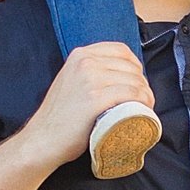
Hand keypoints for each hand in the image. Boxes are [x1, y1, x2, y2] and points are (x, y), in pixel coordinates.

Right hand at [24, 41, 156, 170]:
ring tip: (146, 107)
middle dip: (143, 83)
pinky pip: (131, 94)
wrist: (42, 139)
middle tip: (144, 100)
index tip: (138, 82)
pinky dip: (144, 102)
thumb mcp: (70, 81)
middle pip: (131, 66)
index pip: (121, 50)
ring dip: (146, 94)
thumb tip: (114, 74)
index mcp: (80, 55)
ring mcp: (90, 79)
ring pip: (134, 81)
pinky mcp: (95, 99)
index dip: (135, 66)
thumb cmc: (59, 116)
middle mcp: (85, 62)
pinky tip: (145, 110)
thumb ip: (87, 72)